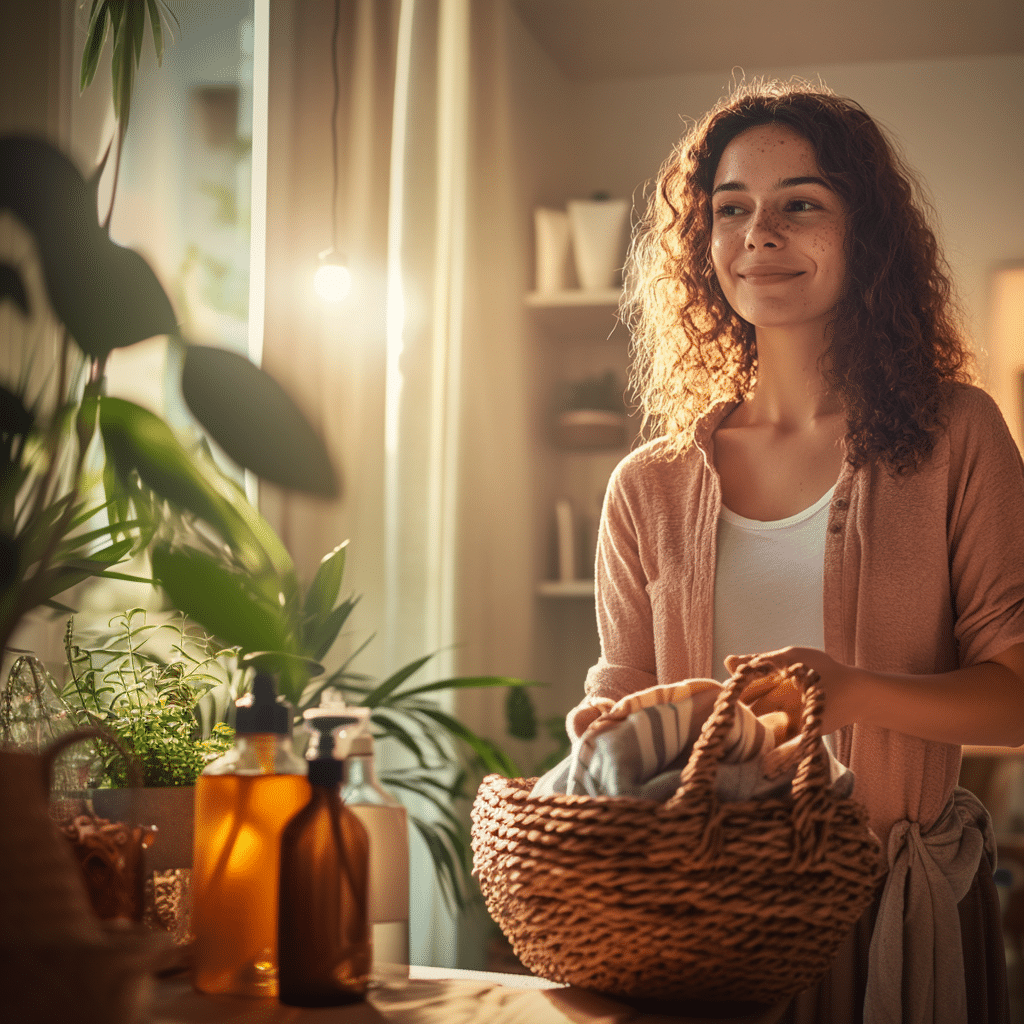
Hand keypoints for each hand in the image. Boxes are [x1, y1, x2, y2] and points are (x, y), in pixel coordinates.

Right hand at [724, 646, 856, 735]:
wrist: (853, 690)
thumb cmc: (822, 669)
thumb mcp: (790, 657)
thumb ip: (761, 660)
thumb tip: (727, 661)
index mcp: (769, 682)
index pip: (742, 687)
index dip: (731, 690)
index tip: (723, 691)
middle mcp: (772, 702)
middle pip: (745, 708)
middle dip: (734, 709)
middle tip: (724, 710)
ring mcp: (781, 719)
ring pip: (756, 725)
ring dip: (745, 727)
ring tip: (731, 726)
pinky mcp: (794, 736)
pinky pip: (775, 744)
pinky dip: (765, 746)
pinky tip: (752, 744)